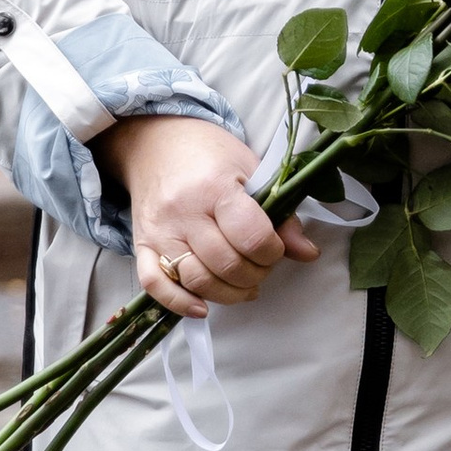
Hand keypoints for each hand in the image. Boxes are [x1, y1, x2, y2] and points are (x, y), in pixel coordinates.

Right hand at [99, 115, 320, 316]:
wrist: (156, 143)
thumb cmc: (209, 154)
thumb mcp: (252, 171)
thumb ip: (281, 215)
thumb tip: (308, 253)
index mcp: (215, 187)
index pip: (251, 237)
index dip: (272, 252)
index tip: (275, 248)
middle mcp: (183, 211)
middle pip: (226, 264)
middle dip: (254, 275)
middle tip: (261, 267)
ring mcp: (159, 231)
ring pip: (196, 280)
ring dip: (227, 294)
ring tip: (242, 285)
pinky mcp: (141, 244)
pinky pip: (155, 284)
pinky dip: (179, 303)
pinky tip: (202, 306)